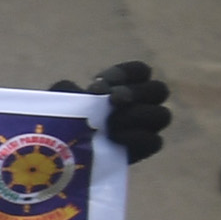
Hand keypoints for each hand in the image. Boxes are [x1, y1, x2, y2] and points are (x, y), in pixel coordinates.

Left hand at [53, 60, 170, 163]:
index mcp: (126, 84)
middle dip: (134, 93)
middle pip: (159, 90)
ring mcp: (146, 126)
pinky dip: (136, 138)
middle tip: (111, 101)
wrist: (58, 149)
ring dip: (137, 116)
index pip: (140, 70)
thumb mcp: (59, 100)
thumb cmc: (62, 117)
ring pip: (162, 115)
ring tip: (110, 124)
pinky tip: (114, 138)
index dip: (124, 74)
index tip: (98, 86)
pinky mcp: (143, 148)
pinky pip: (155, 141)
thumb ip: (67, 89)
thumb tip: (83, 93)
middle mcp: (142, 103)